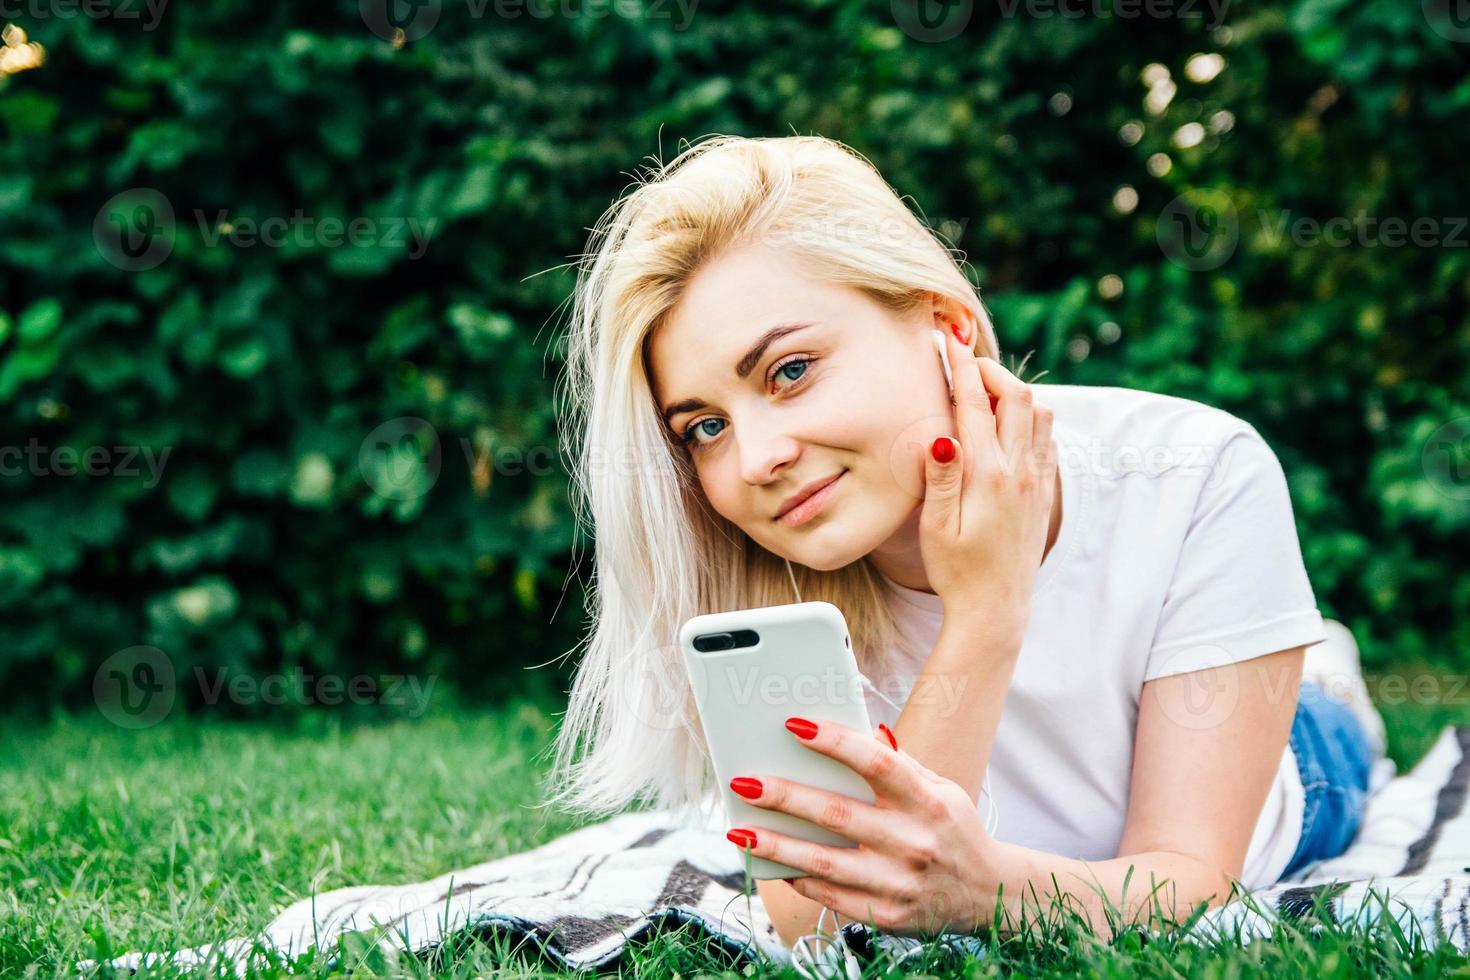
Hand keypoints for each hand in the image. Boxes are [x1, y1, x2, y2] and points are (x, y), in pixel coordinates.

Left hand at [725, 716, 994, 936]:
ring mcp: (899, 883)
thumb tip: (850, 734)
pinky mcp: (887, 915)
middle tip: (744, 782)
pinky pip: (830, 896)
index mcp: (929, 800)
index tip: (793, 725)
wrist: (989, 894)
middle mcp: (914, 842)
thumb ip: (897, 765)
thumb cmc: (952, 829)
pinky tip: (772, 862)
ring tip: (739, 831)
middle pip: (838, 814)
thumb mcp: (940, 789)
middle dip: (785, 797)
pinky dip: (798, 878)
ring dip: (776, 847)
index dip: (834, 742)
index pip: (876, 763)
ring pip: (824, 863)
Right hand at [920, 326, 1057, 633]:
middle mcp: (1019, 471)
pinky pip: (1047, 438)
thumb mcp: (936, 526)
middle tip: (966, 361)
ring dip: (1014, 391)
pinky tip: (1010, 424)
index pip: (976, 403)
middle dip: (992, 369)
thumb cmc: (956, 570)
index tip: (949, 340)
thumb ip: (941, 476)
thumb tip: (943, 432)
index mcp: (988, 474)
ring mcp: (1036, 480)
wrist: (996, 608)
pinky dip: (1030, 418)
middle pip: (1017, 396)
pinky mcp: (1043, 492)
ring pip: (1040, 413)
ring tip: (987, 389)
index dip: (962, 366)